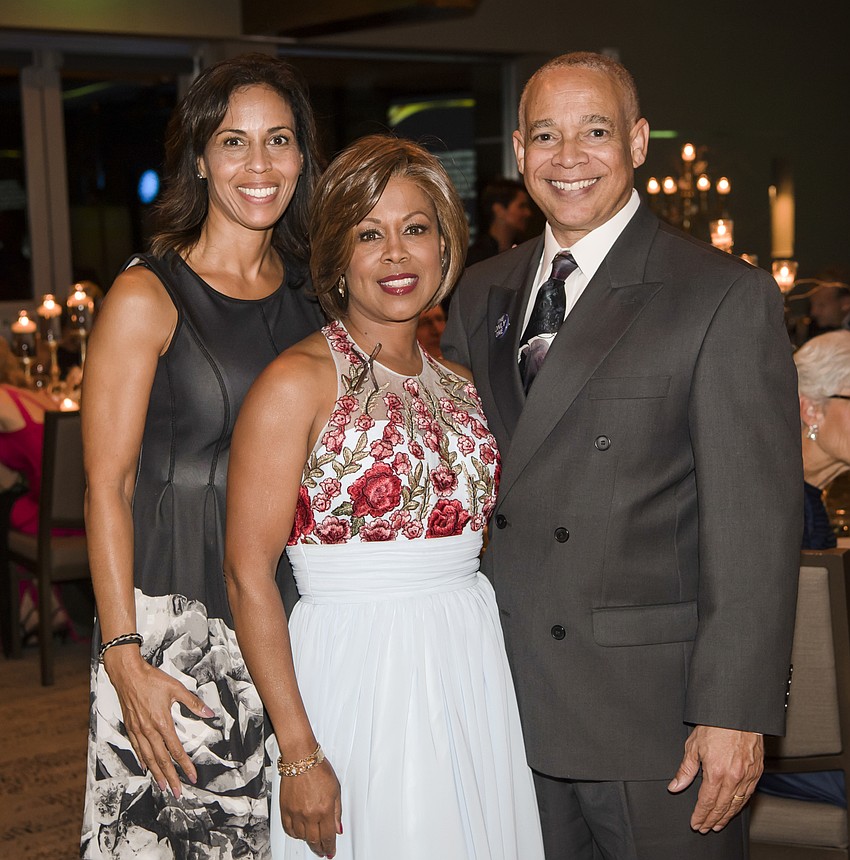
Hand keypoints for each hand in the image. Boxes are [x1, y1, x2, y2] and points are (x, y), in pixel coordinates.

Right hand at [103, 649, 214, 796]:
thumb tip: (209, 714)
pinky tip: (147, 767)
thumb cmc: (152, 680)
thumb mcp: (177, 689)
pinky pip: (137, 749)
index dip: (185, 765)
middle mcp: (148, 731)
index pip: (176, 750)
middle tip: (178, 792)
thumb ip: (193, 703)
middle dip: (171, 777)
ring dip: (156, 774)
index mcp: (162, 723)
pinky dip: (143, 761)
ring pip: (148, 758)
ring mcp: (137, 731)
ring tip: (163, 786)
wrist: (128, 675)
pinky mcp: (130, 728)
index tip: (192, 776)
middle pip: (162, 760)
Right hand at [280, 758, 341, 857]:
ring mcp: (296, 813)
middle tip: (322, 851)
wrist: (301, 759)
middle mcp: (309, 814)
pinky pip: (288, 829)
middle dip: (319, 848)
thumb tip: (337, 828)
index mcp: (324, 809)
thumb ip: (337, 812)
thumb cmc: (318, 769)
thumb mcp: (335, 789)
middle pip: (314, 840)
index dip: (330, 847)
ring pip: (301, 837)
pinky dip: (294, 834)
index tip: (330, 852)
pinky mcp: (284, 810)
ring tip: (312, 839)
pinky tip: (299, 832)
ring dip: (308, 840)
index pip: (328, 836)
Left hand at [668, 725, 763, 832]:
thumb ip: (685, 769)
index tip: (695, 823)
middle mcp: (734, 778)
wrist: (739, 713)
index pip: (707, 802)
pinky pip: (748, 795)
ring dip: (726, 816)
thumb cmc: (716, 725)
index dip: (700, 815)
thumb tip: (675, 786)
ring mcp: (748, 777)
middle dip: (711, 820)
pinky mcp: (757, 773)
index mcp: (716, 773)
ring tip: (718, 824)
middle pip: (722, 807)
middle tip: (705, 828)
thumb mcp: (693, 745)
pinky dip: (740, 805)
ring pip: (737, 804)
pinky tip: (734, 809)